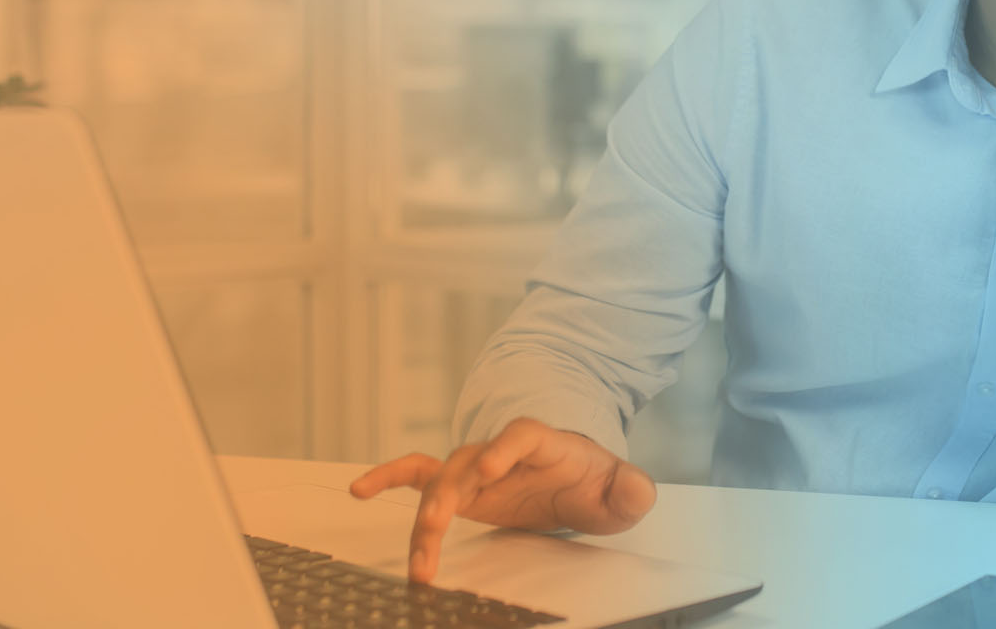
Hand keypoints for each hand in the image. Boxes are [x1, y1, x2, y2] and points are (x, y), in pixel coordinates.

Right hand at [348, 418, 656, 583]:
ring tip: (419, 560)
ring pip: (438, 483)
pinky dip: (386, 478)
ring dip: (424, 518)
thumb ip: (632, 490)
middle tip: (436, 525)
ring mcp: (474, 467)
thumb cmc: (595, 484)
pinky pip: (415, 475)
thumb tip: (636, 491)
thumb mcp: (622, 490)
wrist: (576, 480)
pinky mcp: (458, 488)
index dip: (502, 448)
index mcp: (542, 442)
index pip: (521, 435)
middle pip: (466, 462)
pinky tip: (359, 489)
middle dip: (448, 493)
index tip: (487, 470)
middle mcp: (500, 450)